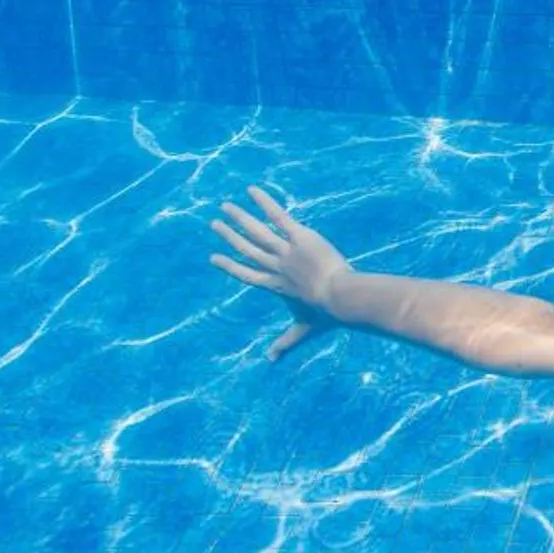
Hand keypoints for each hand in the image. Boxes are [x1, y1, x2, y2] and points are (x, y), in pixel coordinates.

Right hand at [210, 186, 352, 360]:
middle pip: (247, 249)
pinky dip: (264, 203)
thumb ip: (286, 343)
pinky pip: (277, 216)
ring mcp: (285, 251)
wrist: (340, 297)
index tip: (214, 258)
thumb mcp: (303, 330)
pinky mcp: (299, 236)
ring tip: (225, 206)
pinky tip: (252, 191)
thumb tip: (271, 361)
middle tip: (215, 223)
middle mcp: (276, 267)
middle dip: (230, 236)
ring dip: (240, 218)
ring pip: (257, 231)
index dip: (230, 266)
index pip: (247, 274)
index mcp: (276, 286)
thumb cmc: (326, 314)